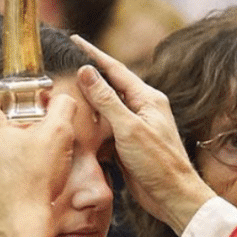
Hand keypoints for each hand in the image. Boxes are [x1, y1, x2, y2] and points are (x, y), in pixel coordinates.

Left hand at [0, 87, 76, 236]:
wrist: (22, 229)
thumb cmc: (36, 183)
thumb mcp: (59, 134)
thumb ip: (63, 106)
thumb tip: (63, 99)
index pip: (1, 93)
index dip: (26, 94)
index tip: (43, 103)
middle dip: (23, 120)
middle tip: (45, 131)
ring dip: (16, 143)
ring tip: (39, 155)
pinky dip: (9, 163)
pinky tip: (28, 173)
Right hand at [72, 35, 214, 234]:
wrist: (173, 196)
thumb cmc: (158, 163)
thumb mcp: (129, 128)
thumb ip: (107, 100)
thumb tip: (87, 71)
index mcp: (147, 98)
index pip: (115, 69)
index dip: (93, 54)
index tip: (74, 39)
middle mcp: (142, 108)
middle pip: (110, 86)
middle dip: (88, 74)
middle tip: (64, 61)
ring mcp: (136, 126)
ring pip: (106, 108)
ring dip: (87, 100)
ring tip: (63, 89)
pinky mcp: (129, 144)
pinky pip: (106, 127)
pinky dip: (91, 124)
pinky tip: (76, 122)